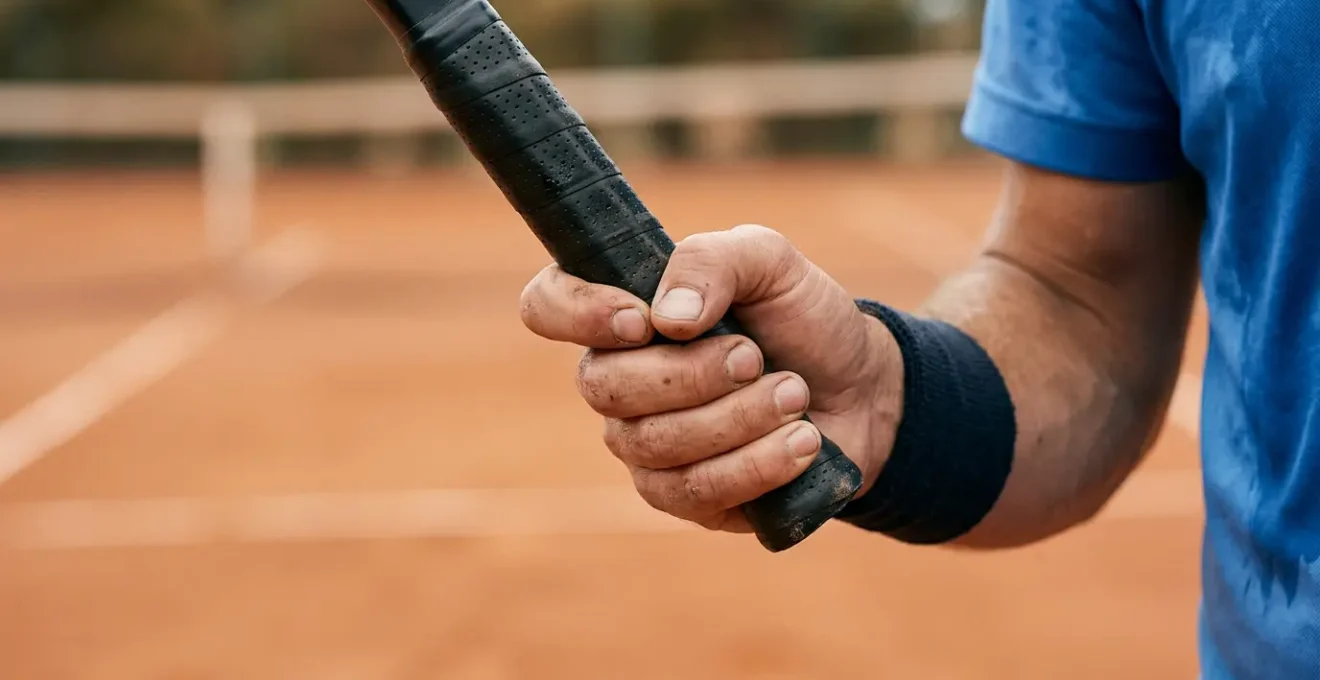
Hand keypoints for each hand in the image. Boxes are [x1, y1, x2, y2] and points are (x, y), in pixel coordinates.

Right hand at [519, 224, 901, 532]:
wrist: (863, 386)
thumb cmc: (801, 317)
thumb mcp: (770, 261)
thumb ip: (712, 261)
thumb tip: (667, 318)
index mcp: (625, 313)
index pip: (547, 305)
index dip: (576, 313)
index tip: (642, 321)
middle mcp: (621, 381)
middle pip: (605, 387)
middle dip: (692, 374)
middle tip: (756, 357)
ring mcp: (647, 444)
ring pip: (654, 443)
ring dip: (737, 417)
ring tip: (795, 395)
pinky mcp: (686, 497)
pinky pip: (694, 492)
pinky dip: (756, 464)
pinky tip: (802, 441)